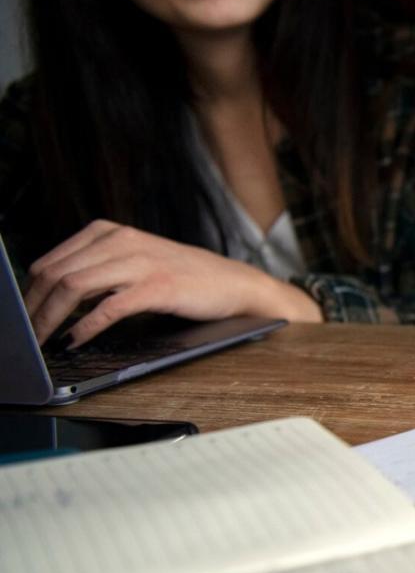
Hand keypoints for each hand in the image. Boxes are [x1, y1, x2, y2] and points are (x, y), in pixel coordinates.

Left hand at [25, 220, 319, 345]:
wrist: (235, 284)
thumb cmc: (186, 278)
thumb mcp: (135, 261)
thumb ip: (98, 269)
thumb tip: (52, 294)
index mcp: (109, 232)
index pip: (50, 260)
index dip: (28, 293)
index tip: (20, 316)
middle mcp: (121, 241)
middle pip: (56, 273)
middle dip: (32, 308)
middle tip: (24, 335)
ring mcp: (139, 262)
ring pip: (74, 287)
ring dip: (50, 319)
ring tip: (41, 340)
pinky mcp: (157, 286)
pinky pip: (108, 307)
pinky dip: (85, 327)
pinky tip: (75, 340)